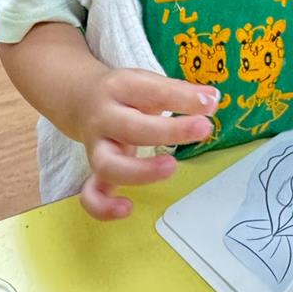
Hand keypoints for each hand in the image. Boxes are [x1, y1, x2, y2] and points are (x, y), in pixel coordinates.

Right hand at [77, 68, 219, 220]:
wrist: (80, 98)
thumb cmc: (125, 93)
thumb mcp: (148, 82)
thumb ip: (179, 92)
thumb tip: (212, 99)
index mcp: (120, 88)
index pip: (151, 92)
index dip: (183, 99)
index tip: (210, 104)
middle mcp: (104, 118)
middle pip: (131, 128)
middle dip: (169, 131)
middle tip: (203, 128)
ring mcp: (96, 147)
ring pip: (107, 165)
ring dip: (140, 171)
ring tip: (171, 167)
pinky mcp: (93, 171)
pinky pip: (90, 194)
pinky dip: (103, 207)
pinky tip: (127, 209)